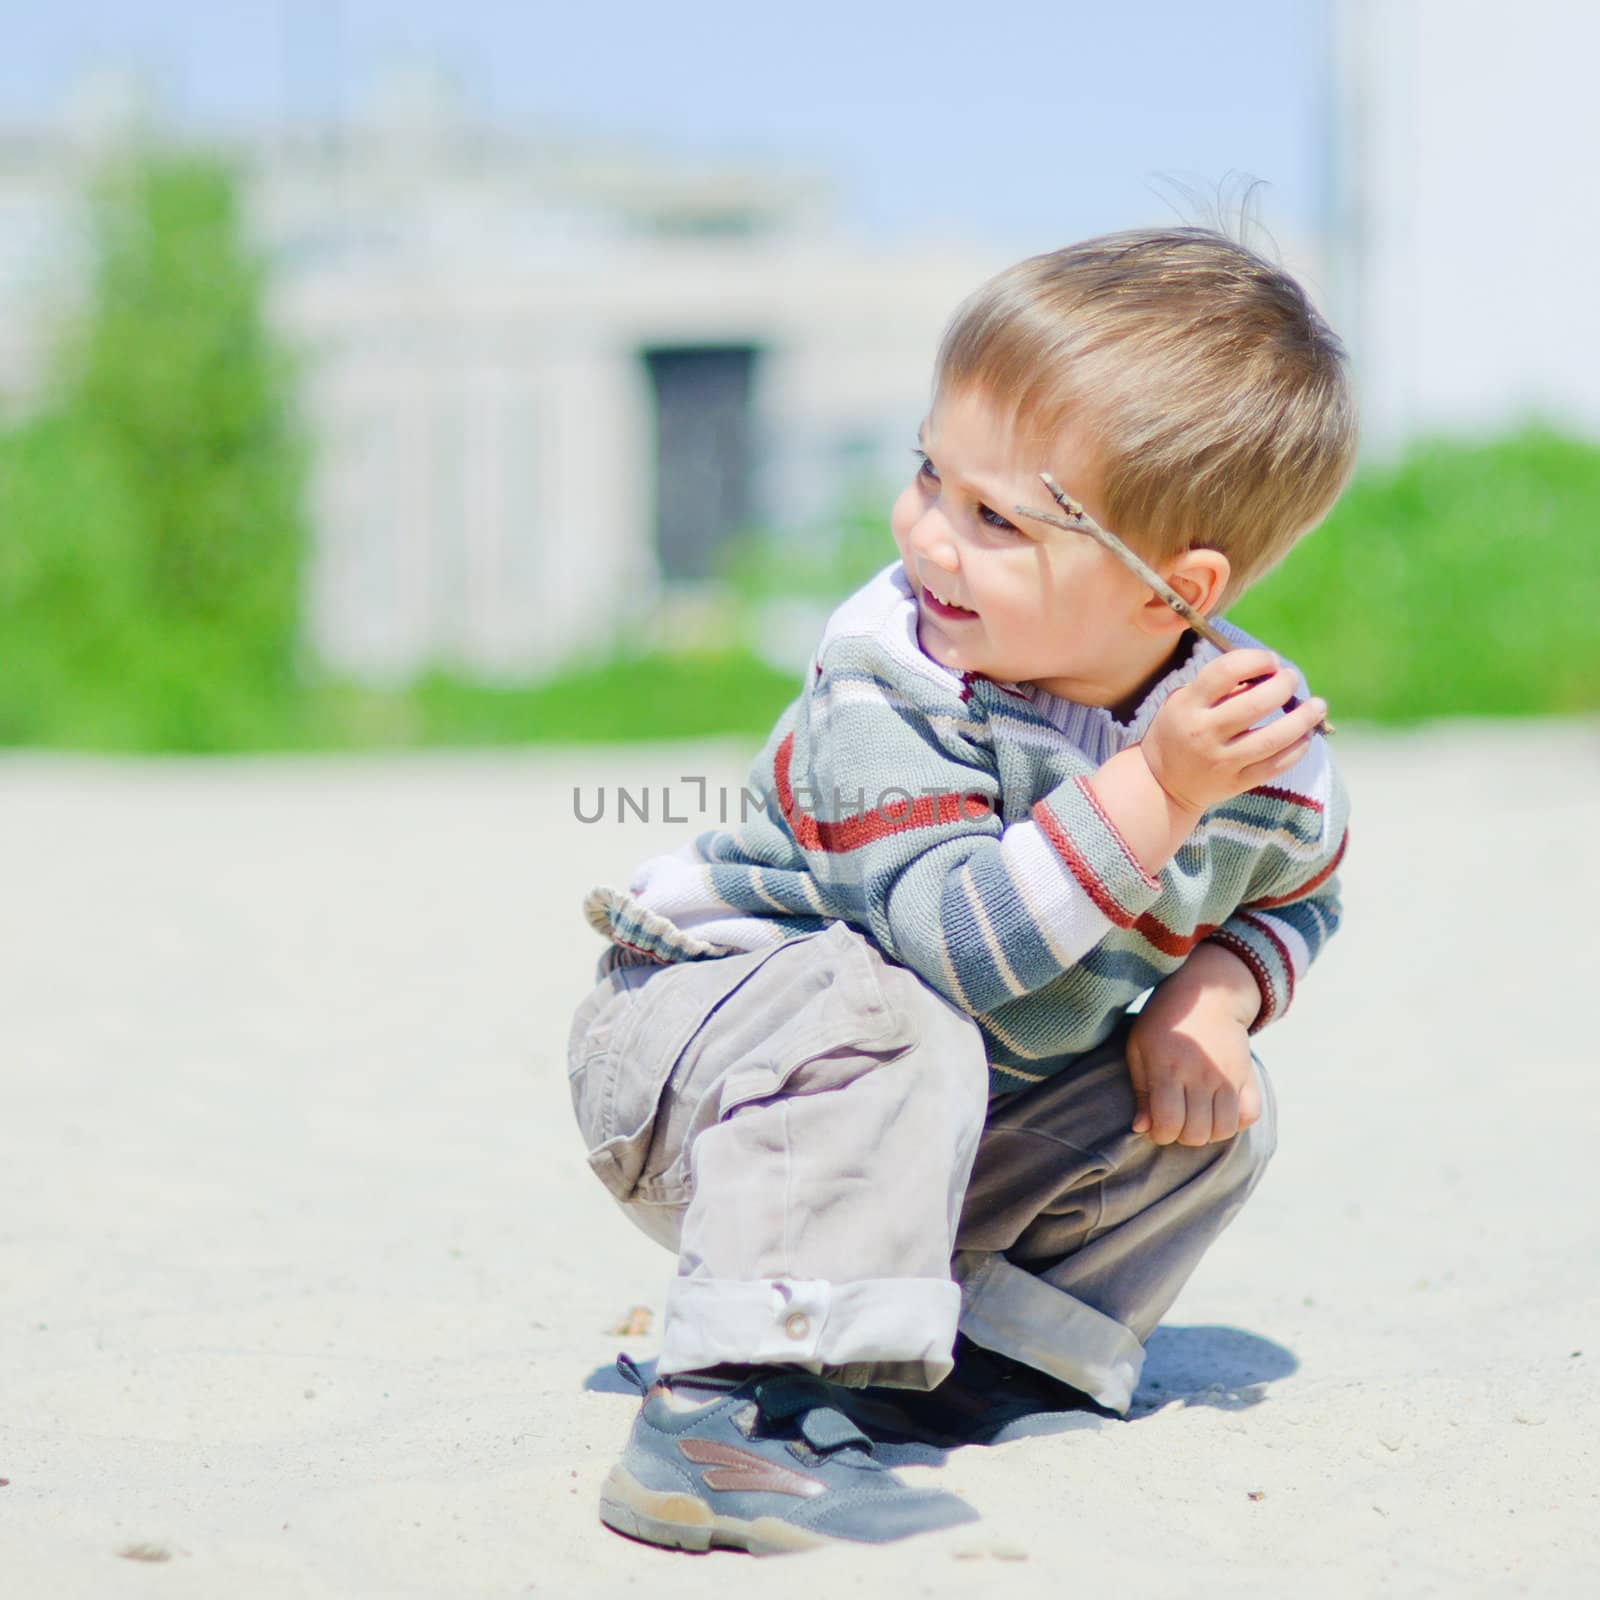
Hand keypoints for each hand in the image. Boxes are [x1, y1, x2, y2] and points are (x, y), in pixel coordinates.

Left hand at [1125, 947, 1262, 1145]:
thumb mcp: (1139, 1049)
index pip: (1168, 1123)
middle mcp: (1201, 1075)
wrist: (1207, 993)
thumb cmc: (1163, 1023)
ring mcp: (1227, 1076)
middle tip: (1175, 1119)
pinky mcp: (1246, 1075)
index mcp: (1169, 1068)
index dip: (1159, 1134)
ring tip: (1195, 1117)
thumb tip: (1142, 1128)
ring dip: (1207, 1132)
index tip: (1155, 1125)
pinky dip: (1235, 1122)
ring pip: (1224, 1130)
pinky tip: (1218, 1111)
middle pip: (1197, 1133)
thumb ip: (1141, 1091)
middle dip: (1181, 1136)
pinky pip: (1249, 1115)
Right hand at [1141, 649, 1326, 814]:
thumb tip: (1266, 672)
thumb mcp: (1182, 702)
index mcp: (1187, 705)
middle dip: (1283, 685)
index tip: (1270, 661)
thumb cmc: (1177, 730)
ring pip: (1273, 739)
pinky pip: (1274, 766)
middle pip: (1255, 704)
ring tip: (1318, 706)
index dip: (1255, 660)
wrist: (1161, 784)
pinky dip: (1297, 749)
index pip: (1225, 672)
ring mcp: (1220, 761)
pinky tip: (1306, 736)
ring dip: (1302, 719)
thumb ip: (1218, 687)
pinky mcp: (1235, 783)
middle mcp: (1203, 733)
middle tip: (1291, 678)